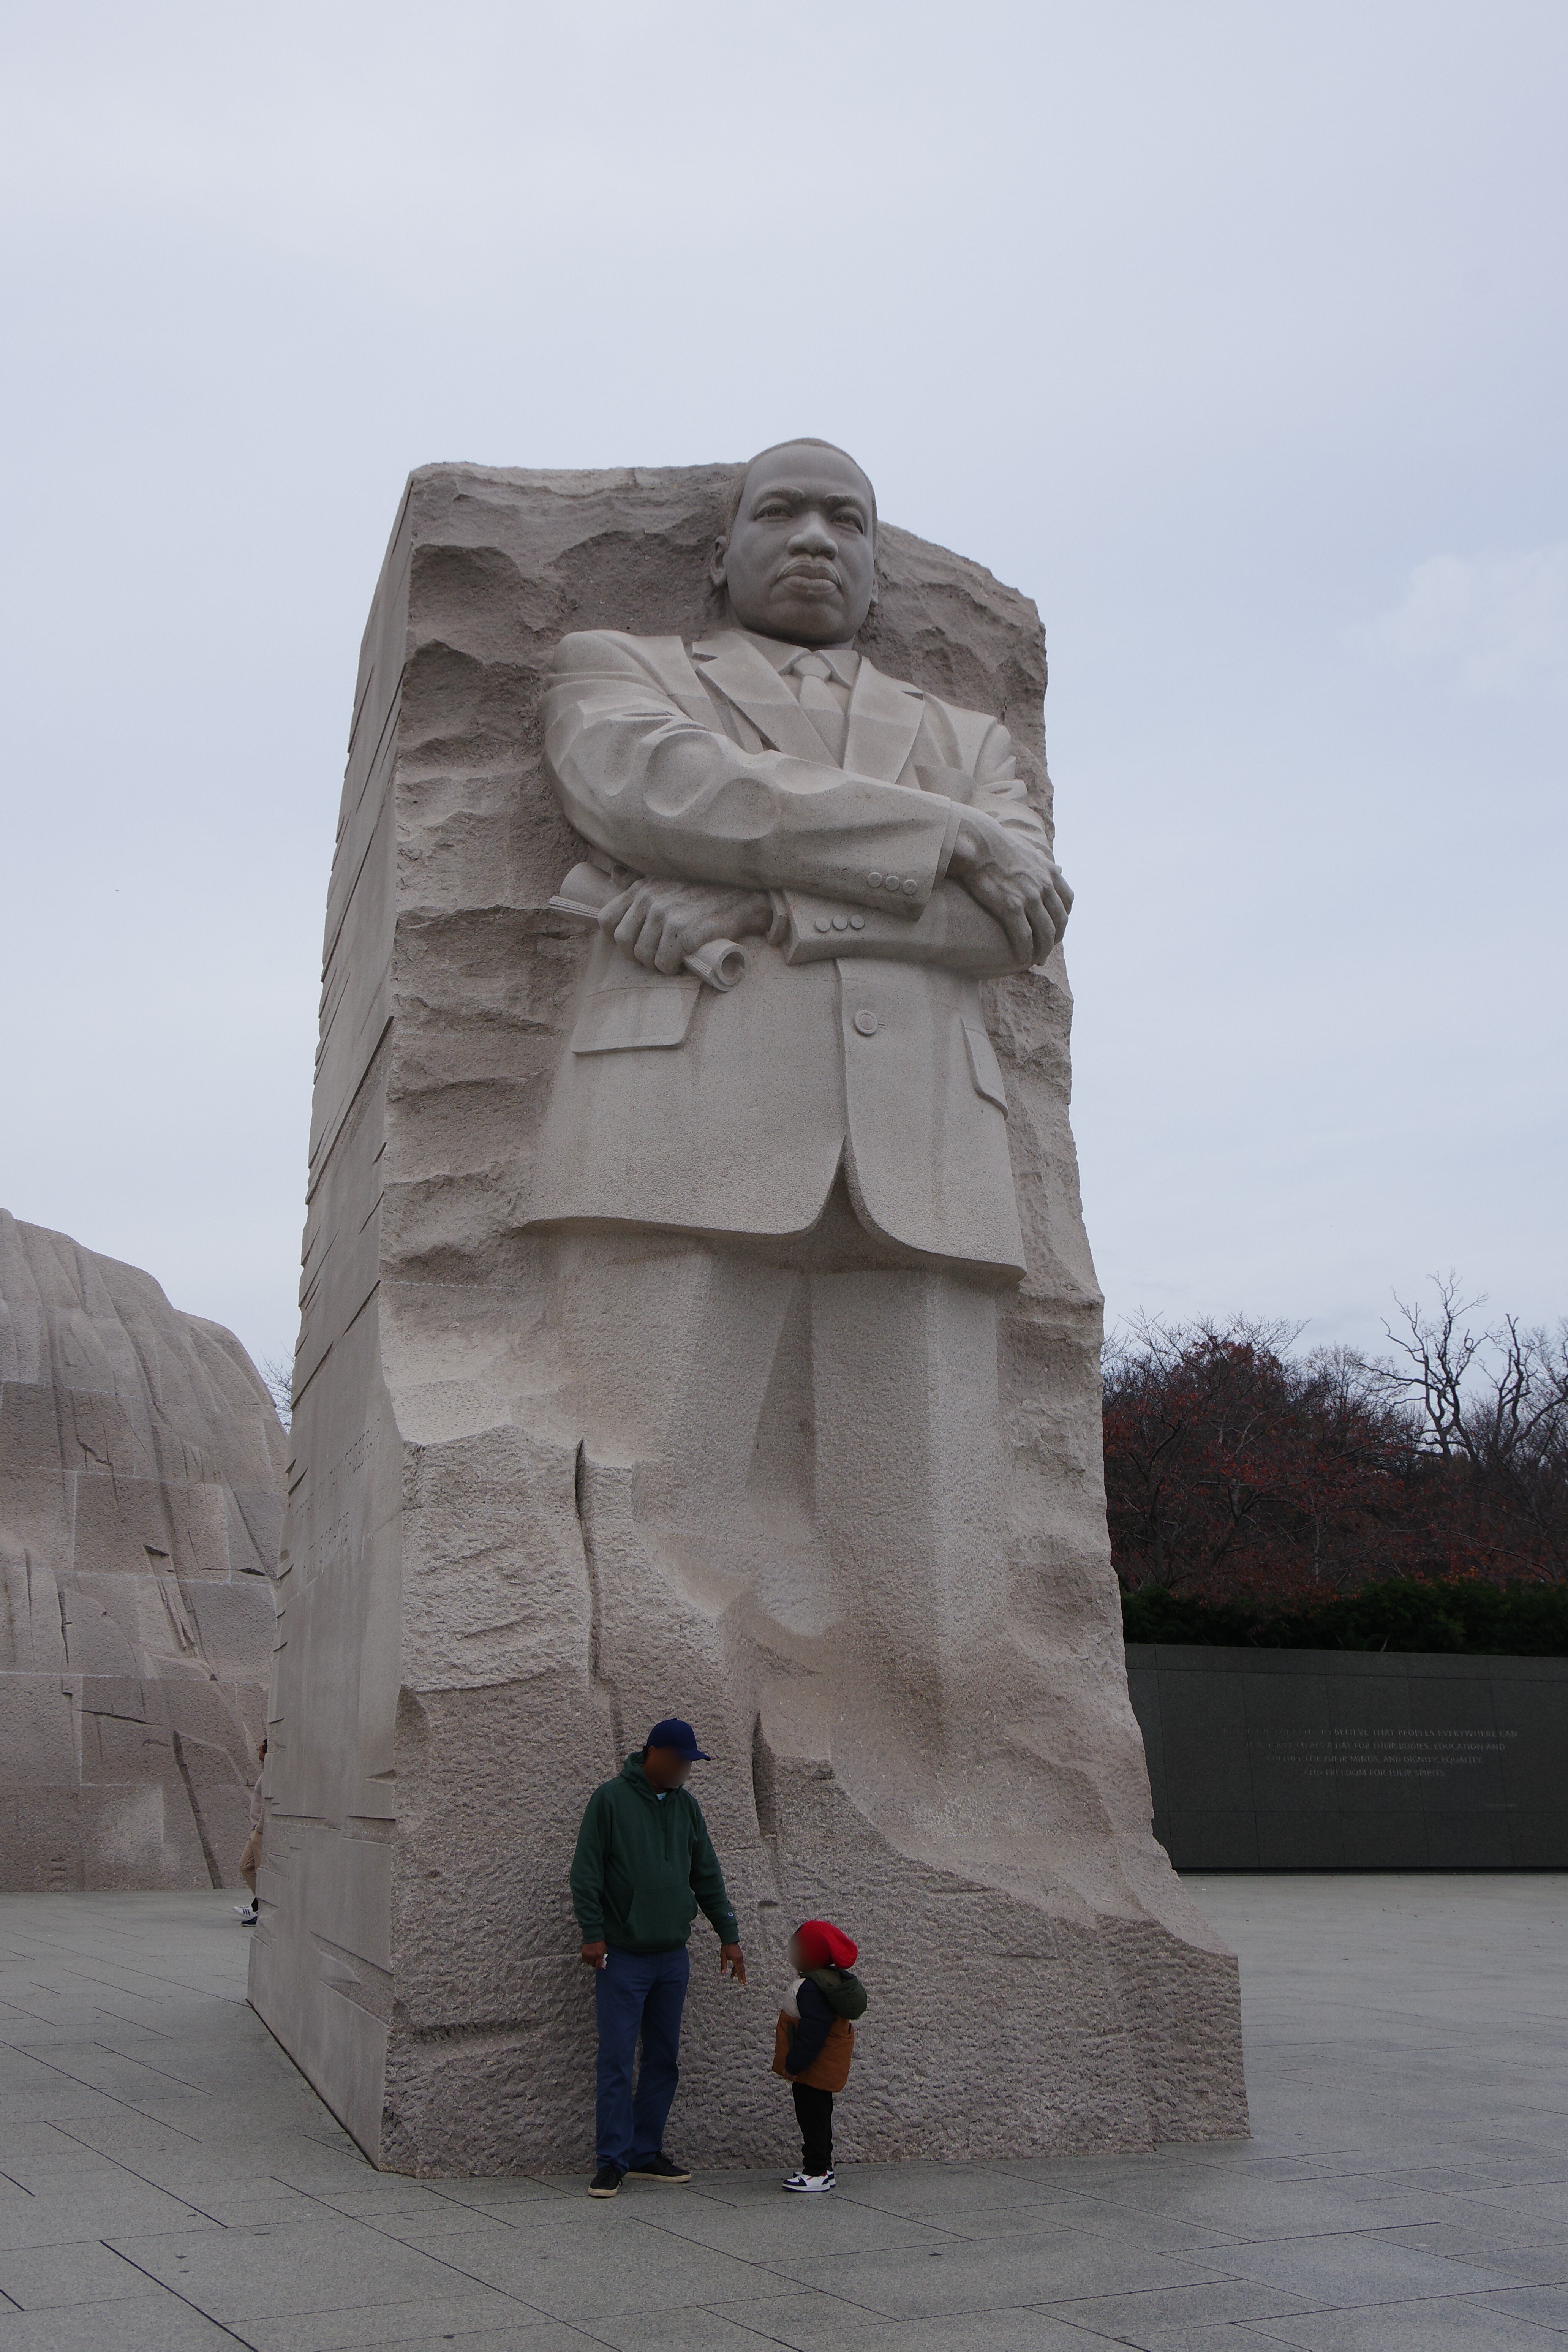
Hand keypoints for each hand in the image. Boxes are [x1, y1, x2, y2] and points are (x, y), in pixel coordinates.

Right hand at [580, 1940, 607, 1969]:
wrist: (592, 1935)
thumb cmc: (600, 1941)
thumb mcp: (604, 1948)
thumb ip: (603, 1956)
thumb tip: (602, 1962)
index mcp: (599, 1955)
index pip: (598, 1966)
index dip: (599, 1967)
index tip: (599, 1966)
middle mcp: (593, 1956)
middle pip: (593, 1965)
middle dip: (595, 1963)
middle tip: (595, 1960)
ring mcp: (588, 1955)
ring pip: (588, 1962)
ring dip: (590, 1960)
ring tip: (591, 1956)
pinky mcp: (583, 1953)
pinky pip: (584, 1960)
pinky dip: (585, 1958)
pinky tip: (587, 1955)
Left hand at [599, 879, 772, 974]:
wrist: (742, 897)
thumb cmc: (703, 891)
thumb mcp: (666, 878)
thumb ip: (638, 880)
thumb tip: (614, 874)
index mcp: (642, 888)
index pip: (607, 920)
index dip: (616, 938)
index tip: (633, 944)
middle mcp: (651, 900)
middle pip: (623, 942)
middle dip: (637, 955)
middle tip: (656, 956)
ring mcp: (668, 916)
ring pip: (644, 956)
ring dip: (657, 964)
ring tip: (672, 960)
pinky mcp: (686, 933)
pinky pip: (665, 962)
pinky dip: (672, 968)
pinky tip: (682, 963)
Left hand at [719, 1942, 747, 1986]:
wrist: (730, 1939)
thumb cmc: (726, 1947)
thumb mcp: (723, 1957)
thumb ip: (723, 1965)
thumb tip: (722, 1973)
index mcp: (736, 1959)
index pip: (739, 1970)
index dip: (740, 1976)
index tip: (742, 1982)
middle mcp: (740, 1959)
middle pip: (742, 1970)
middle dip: (743, 1977)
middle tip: (745, 1984)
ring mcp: (741, 1957)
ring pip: (741, 1967)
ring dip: (739, 1973)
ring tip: (736, 1979)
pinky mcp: (740, 1956)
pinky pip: (739, 1964)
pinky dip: (737, 1968)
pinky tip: (733, 1971)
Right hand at [946, 811, 1072, 966]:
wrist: (977, 842)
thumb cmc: (998, 844)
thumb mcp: (1030, 850)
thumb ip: (1045, 863)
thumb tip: (1059, 869)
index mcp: (1049, 873)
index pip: (1067, 901)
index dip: (1063, 918)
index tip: (1056, 928)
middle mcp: (1044, 886)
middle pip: (1059, 921)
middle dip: (1056, 939)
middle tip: (1047, 950)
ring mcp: (1029, 898)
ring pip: (1045, 933)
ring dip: (1044, 950)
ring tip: (1038, 960)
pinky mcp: (1011, 907)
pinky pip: (1024, 937)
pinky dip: (1026, 951)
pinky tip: (1023, 959)